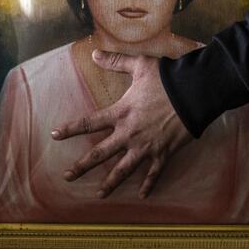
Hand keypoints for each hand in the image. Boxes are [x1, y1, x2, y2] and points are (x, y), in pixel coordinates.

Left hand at [51, 50, 192, 198]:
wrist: (194, 93)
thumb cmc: (166, 78)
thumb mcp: (139, 65)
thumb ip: (115, 62)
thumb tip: (94, 53)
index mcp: (121, 113)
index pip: (89, 123)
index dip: (70, 129)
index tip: (54, 135)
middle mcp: (129, 134)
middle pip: (100, 154)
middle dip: (82, 166)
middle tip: (68, 177)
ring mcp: (146, 146)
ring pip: (123, 170)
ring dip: (110, 183)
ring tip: (99, 195)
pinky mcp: (164, 153)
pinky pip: (154, 173)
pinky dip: (148, 184)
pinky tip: (142, 195)